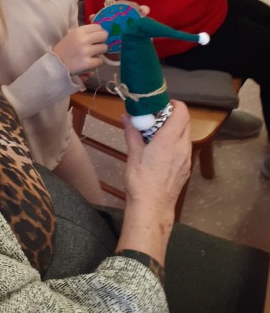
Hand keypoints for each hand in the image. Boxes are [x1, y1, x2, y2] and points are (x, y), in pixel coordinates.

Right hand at [52, 24, 107, 74]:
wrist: (55, 63)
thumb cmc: (65, 48)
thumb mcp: (72, 34)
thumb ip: (84, 28)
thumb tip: (93, 16)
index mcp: (79, 31)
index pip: (98, 27)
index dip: (99, 32)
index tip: (96, 37)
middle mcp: (83, 39)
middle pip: (104, 36)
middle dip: (102, 40)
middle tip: (97, 45)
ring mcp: (85, 52)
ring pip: (104, 48)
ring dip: (100, 51)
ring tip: (93, 53)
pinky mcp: (87, 63)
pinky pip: (100, 60)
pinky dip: (97, 61)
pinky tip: (90, 61)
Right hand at [123, 101, 190, 215]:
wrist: (152, 207)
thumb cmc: (141, 181)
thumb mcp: (133, 154)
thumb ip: (132, 133)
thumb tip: (126, 117)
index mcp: (169, 141)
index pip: (182, 113)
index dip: (174, 104)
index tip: (161, 104)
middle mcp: (182, 148)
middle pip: (185, 123)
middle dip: (173, 116)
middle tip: (156, 117)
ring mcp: (186, 159)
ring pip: (185, 136)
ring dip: (174, 129)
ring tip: (156, 133)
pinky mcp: (186, 168)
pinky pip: (184, 148)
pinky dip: (175, 142)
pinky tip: (160, 150)